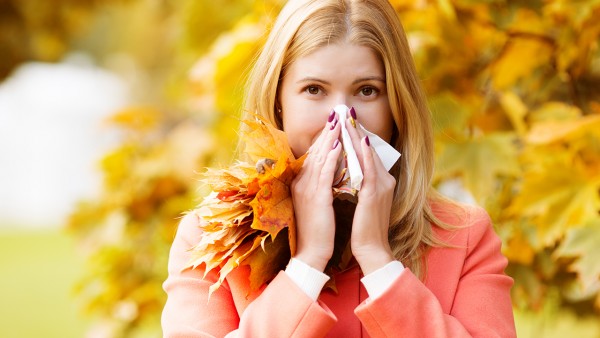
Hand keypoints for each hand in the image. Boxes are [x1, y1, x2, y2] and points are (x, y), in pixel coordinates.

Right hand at [291, 114, 341, 270]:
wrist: (311, 253)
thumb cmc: (317, 231)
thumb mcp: (315, 204)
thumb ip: (319, 186)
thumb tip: (331, 172)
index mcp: (300, 185)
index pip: (312, 156)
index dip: (322, 139)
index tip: (332, 124)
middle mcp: (301, 184)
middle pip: (314, 152)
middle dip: (326, 133)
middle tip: (336, 115)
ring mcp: (307, 190)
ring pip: (319, 158)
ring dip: (329, 139)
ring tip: (338, 122)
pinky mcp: (316, 199)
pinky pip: (324, 174)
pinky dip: (331, 158)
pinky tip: (338, 146)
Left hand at [345, 109, 395, 274]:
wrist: (371, 250)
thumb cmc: (363, 228)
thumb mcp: (362, 202)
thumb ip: (359, 184)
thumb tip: (347, 170)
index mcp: (381, 182)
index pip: (368, 153)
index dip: (357, 136)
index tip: (346, 119)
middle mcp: (384, 180)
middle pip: (369, 150)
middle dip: (357, 130)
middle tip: (346, 111)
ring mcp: (381, 186)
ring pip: (369, 155)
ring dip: (358, 136)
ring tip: (349, 119)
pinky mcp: (374, 194)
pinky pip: (369, 169)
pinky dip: (365, 154)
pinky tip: (360, 141)